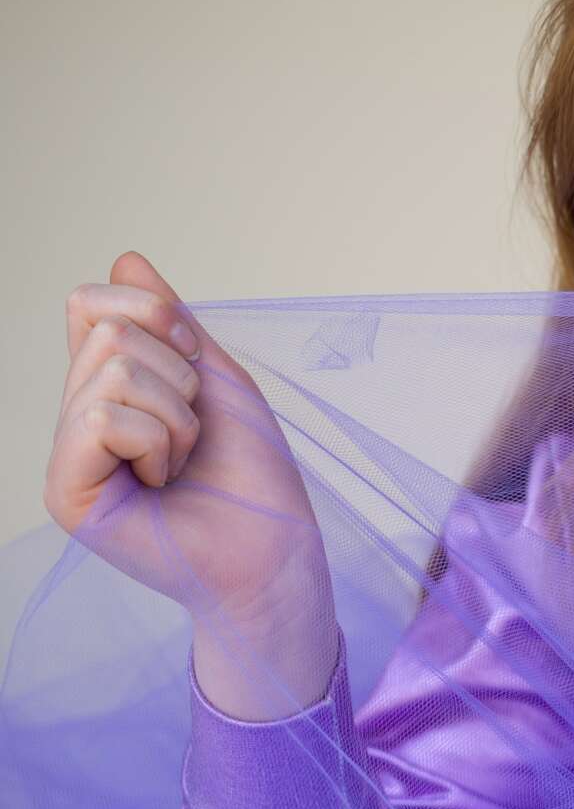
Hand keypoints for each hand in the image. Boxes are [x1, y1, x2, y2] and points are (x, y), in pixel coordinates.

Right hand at [45, 251, 337, 716]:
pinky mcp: (65, 493)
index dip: (157, 315)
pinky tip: (163, 480)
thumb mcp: (216, 378)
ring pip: (112, 371)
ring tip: (182, 460)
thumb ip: (170, 321)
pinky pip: (101, 417)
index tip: (196, 366)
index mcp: (107, 388)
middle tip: (195, 433)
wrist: (273, 549)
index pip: (92, 303)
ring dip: (176, 414)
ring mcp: (66, 456)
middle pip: (107, 331)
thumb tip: (125, 259)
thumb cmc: (252, 473)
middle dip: (178, 375)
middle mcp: (76, 418)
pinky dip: (157, 440)